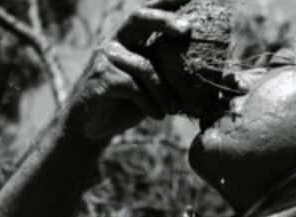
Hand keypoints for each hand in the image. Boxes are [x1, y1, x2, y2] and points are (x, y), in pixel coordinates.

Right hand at [62, 0, 190, 140]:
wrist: (93, 126)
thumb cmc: (126, 105)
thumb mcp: (150, 88)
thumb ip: (166, 75)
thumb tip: (202, 77)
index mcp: (130, 39)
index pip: (149, 14)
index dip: (167, 2)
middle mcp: (117, 41)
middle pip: (139, 19)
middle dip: (165, 21)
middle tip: (187, 29)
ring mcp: (106, 57)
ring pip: (144, 66)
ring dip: (164, 91)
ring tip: (174, 110)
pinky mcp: (101, 77)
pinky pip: (132, 86)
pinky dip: (149, 103)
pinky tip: (157, 116)